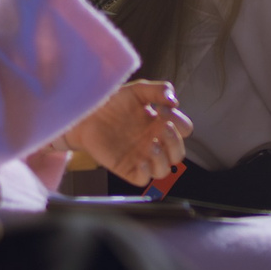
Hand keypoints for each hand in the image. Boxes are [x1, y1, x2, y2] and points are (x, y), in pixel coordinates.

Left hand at [63, 80, 193, 187]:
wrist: (86, 113)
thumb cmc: (111, 103)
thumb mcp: (137, 90)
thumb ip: (159, 90)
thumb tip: (174, 100)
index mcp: (159, 125)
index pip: (184, 129)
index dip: (180, 121)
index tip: (163, 109)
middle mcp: (153, 142)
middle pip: (178, 153)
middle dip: (175, 141)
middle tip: (164, 127)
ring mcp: (141, 157)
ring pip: (164, 171)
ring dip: (163, 159)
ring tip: (152, 144)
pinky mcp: (126, 167)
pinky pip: (143, 179)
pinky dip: (145, 173)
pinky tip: (140, 160)